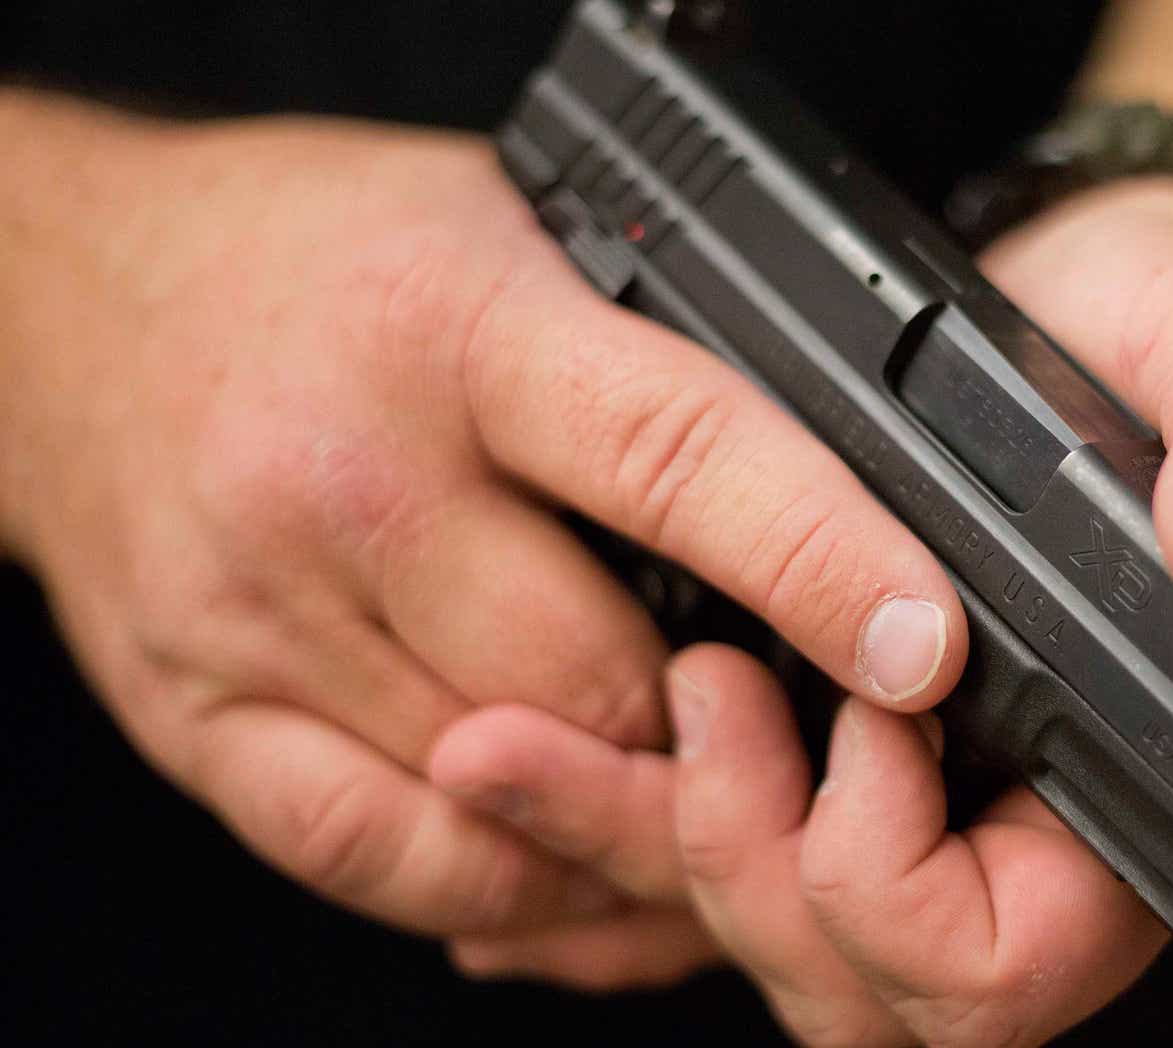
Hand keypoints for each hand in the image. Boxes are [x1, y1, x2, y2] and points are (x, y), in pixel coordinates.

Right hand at [0, 97, 967, 945]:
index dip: (819, 561)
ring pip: (510, 794)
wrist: (73, 302)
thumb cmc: (323, 261)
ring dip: (638, 817)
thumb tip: (848, 495)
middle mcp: (345, 480)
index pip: (674, 455)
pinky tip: (577, 859)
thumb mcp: (513, 231)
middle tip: (812, 720)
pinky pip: (391, 861)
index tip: (923, 646)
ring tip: (716, 792)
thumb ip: (659, 358)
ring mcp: (256, 616)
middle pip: (600, 681)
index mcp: (456, 330)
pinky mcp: (200, 718)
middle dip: (725, 723)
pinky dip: (514, 883)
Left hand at [438, 177, 1172, 1042]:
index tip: (878, 712)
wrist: (1071, 302)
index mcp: (1128, 798)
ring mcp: (911, 813)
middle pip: (858, 993)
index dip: (910, 883)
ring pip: (765, 944)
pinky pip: (712, 869)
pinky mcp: (822, 763)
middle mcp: (1017, 838)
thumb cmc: (1165, 341)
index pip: (1010, 969)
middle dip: (746, 870)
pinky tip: (527, 770)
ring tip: (543, 727)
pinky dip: (609, 836)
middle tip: (702, 695)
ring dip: (647, 846)